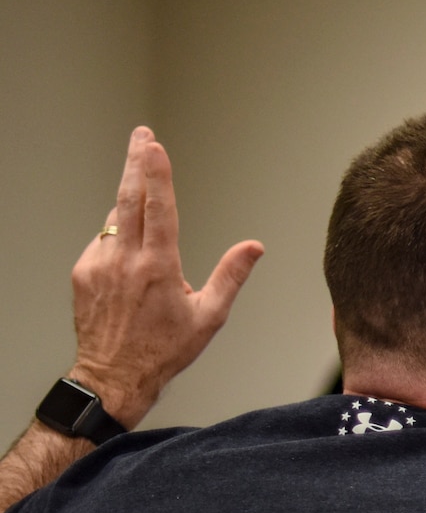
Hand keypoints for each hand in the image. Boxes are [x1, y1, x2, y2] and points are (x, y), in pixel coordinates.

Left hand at [69, 127, 262, 425]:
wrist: (113, 376)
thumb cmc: (165, 351)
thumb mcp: (209, 317)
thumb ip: (231, 276)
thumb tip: (254, 247)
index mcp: (158, 268)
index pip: (158, 208)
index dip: (156, 173)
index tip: (154, 146)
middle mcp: (124, 260)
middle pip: (129, 198)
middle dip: (137, 163)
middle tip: (141, 136)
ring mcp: (99, 264)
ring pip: (115, 218)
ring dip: (128, 196)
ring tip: (139, 178)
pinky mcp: (83, 273)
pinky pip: (103, 242)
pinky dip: (117, 235)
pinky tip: (130, 247)